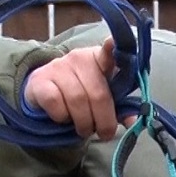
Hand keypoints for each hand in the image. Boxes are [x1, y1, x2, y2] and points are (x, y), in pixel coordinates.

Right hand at [21, 36, 135, 140]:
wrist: (45, 92)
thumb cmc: (81, 94)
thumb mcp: (103, 98)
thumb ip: (120, 108)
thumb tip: (135, 121)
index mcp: (99, 58)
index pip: (108, 52)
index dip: (111, 48)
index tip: (113, 43)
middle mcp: (79, 58)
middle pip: (98, 93)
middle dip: (104, 120)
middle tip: (104, 133)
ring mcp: (58, 67)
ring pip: (78, 100)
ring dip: (84, 122)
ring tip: (84, 129)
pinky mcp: (40, 80)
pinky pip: (56, 103)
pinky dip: (62, 117)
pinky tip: (64, 117)